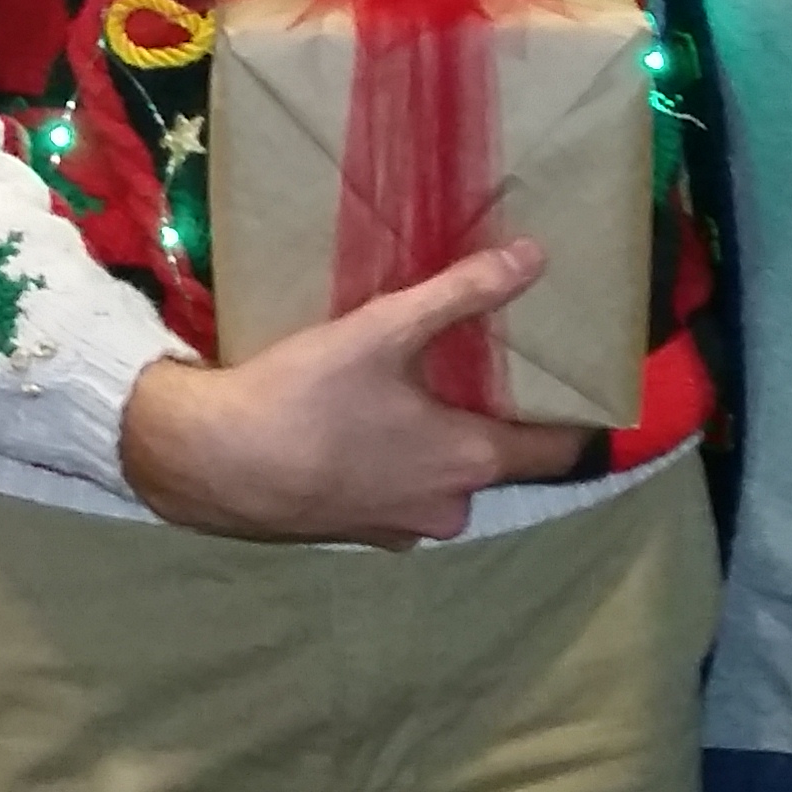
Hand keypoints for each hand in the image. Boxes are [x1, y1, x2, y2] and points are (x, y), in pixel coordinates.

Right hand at [118, 240, 591, 547]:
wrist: (212, 463)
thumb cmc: (307, 396)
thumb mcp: (384, 331)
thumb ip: (462, 294)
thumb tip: (536, 257)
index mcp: (471, 461)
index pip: (559, 450)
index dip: (575, 416)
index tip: (580, 382)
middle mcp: (449, 508)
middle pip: (494, 460)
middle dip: (488, 418)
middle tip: (475, 368)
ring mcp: (399, 529)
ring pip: (440, 478)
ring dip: (434, 443)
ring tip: (408, 393)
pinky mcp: (353, 534)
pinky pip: (395, 493)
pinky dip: (390, 465)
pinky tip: (357, 430)